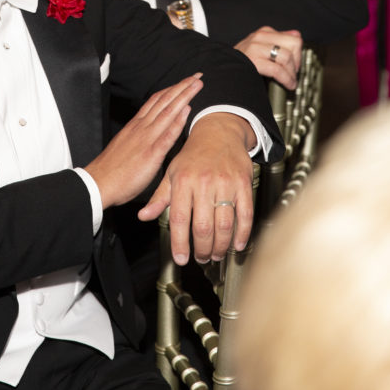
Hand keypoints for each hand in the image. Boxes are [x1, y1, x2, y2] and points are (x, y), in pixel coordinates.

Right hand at [85, 74, 202, 209]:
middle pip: (164, 101)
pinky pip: (167, 134)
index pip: (156, 100)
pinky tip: (187, 110)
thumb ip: (138, 136)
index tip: (185, 81)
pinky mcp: (151, 153)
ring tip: (196, 84)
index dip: (172, 89)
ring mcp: (146, 138)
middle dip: (182, 87)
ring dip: (183, 96)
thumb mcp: (125, 145)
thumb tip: (150, 133)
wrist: (99, 183)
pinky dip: (178, 120)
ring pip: (168, 111)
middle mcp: (141, 127)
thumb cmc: (112, 169)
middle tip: (197, 76)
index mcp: (136, 125)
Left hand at [139, 112, 255, 262]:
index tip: (181, 258)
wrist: (218, 131)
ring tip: (216, 253)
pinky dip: (242, 233)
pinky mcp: (243, 183)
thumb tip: (144, 216)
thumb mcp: (172, 172)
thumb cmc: (193, 154)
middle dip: (202, 249)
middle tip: (201, 257)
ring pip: (224, 225)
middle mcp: (203, 182)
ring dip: (221, 246)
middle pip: (203, 227)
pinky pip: (245, 214)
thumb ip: (159, 197)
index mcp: (183, 181)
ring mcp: (225, 183)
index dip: (180, 243)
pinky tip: (237, 244)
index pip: (179, 219)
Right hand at [234, 26, 301, 88]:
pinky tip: (288, 84)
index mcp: (264, 33)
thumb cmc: (244, 62)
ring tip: (290, 81)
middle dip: (297, 62)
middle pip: (294, 45)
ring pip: (287, 57)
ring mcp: (256, 47)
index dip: (298, 54)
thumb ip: (279, 40)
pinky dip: (287, 79)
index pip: (294, 37)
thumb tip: (296, 34)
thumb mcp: (261, 47)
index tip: (295, 65)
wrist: (224, 70)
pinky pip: (278, 69)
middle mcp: (260, 37)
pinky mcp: (254, 61)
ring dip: (292, 73)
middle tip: (293, 73)